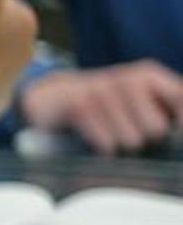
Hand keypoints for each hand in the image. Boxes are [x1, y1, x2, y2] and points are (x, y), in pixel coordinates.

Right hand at [19, 60, 182, 155]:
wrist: (53, 99)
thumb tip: (178, 135)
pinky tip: (94, 138)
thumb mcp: (140, 101)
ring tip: (109, 134)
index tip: (171, 137)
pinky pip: (107, 144)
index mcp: (151, 76)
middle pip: (157, 129)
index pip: (181, 98)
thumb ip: (170, 111)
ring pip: (132, 140)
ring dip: (120, 145)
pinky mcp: (79, 105)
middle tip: (128, 131)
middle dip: (145, 139)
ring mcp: (102, 89)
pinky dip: (102, 148)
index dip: (180, 123)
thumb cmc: (107, 108)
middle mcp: (129, 78)